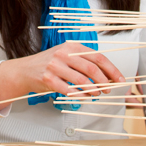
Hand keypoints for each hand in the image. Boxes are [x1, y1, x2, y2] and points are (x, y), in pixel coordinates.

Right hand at [0, 42, 124, 107]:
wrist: (25, 70)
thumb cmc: (50, 64)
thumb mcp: (67, 55)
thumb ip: (84, 61)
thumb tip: (108, 75)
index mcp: (72, 46)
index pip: (98, 57)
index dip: (111, 70)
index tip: (120, 80)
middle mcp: (63, 54)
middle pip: (91, 69)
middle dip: (104, 82)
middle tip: (109, 90)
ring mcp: (55, 66)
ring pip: (82, 81)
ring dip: (93, 90)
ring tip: (97, 95)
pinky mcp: (48, 79)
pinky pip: (69, 90)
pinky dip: (81, 96)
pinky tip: (86, 98)